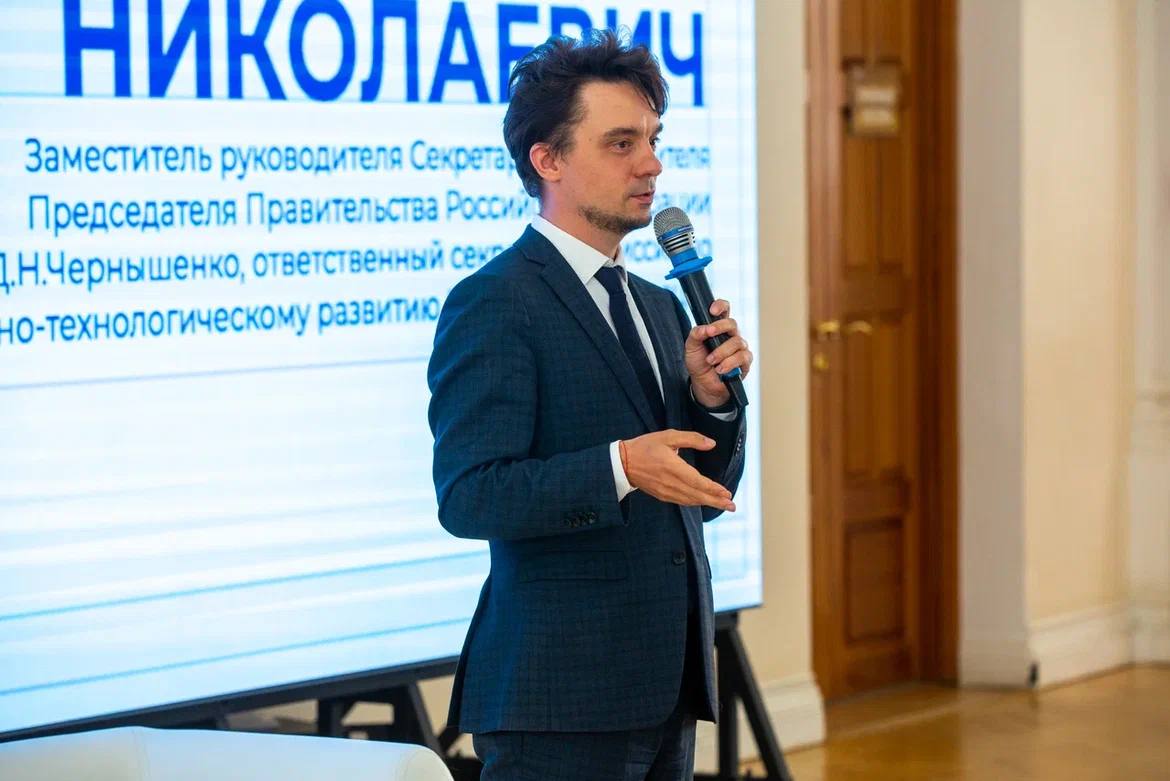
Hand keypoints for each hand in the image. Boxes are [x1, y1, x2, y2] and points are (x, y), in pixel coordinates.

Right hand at [621, 430, 735, 510]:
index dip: (714, 489)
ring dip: (708, 503)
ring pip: (691, 500)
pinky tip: (703, 501)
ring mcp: (666, 491)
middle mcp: (671, 483)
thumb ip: (691, 439)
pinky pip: (682, 501)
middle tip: (732, 506)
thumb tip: (711, 444)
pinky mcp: (662, 495)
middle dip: (716, 501)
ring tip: (723, 505)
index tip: (727, 493)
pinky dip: (695, 502)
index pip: (698, 482)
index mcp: (674, 468)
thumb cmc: (645, 447)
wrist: (623, 463)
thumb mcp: (668, 436)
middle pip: (698, 495)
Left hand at [685, 300, 752, 407]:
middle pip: (732, 323)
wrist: (704, 384)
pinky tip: (720, 369)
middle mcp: (731, 335)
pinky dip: (729, 363)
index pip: (724, 310)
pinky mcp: (745, 361)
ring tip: (711, 361)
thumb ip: (695, 334)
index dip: (721, 306)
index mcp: (718, 328)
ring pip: (737, 341)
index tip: (712, 311)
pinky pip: (742, 357)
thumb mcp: (691, 347)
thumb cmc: (699, 363)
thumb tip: (705, 328)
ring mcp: (740, 347)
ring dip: (721, 352)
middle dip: (720, 327)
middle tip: (709, 334)